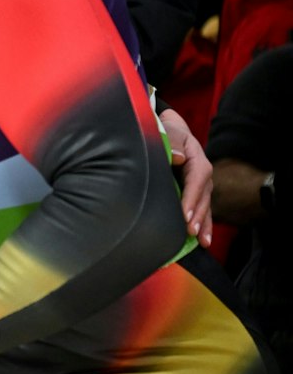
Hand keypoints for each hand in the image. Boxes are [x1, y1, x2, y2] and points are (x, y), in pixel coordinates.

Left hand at [160, 106, 212, 246]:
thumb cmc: (168, 132)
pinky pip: (202, 211)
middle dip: (198, 216)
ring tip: (203, 242)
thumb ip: (171, 141)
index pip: (197, 180)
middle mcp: (203, 175)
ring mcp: (202, 186)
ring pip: (205, 207)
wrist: (173, 131)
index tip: (185, 214)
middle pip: (203, 197)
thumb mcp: (170, 131)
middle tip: (190, 232)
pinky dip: (204, 226)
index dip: (192, 198)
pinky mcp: (196, 194)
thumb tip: (177, 156)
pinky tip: (204, 242)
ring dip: (204, 225)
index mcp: (197, 160)